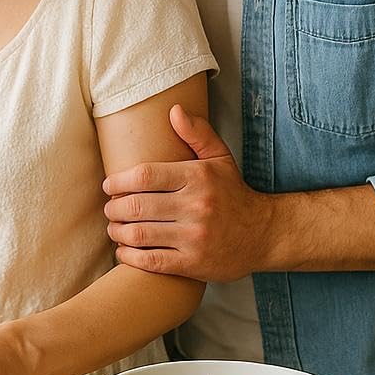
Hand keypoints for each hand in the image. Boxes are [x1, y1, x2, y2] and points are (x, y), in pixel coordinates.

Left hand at [103, 105, 274, 282]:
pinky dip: (129, 257)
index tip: (109, 186)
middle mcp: (196, 207)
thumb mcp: (220, 158)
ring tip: (115, 228)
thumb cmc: (233, 193)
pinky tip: (125, 250)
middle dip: (113, 209)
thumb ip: (197, 133)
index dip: (118, 181)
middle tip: (110, 209)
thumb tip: (174, 110)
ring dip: (117, 232)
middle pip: (136, 206)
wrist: (265, 234)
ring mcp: (194, 237)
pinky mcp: (193, 264)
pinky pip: (150, 262)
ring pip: (139, 234)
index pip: (145, 175)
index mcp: (198, 177)